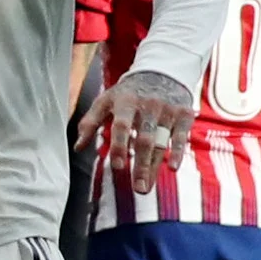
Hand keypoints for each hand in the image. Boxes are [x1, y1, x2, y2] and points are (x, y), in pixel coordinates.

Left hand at [80, 68, 198, 190]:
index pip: (121, 126)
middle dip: (140, 166)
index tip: (117, 167)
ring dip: (154, 167)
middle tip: (137, 189)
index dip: (119, 146)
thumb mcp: (106, 101)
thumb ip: (91, 123)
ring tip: (146, 187)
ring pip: (160, 142)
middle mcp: (148, 106)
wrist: (162, 70)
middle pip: (143, 140)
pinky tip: (172, 168)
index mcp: (126, 102)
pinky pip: (181, 136)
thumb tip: (77, 147)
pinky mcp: (183, 114)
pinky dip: (177, 152)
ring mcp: (167, 110)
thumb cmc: (129, 91)